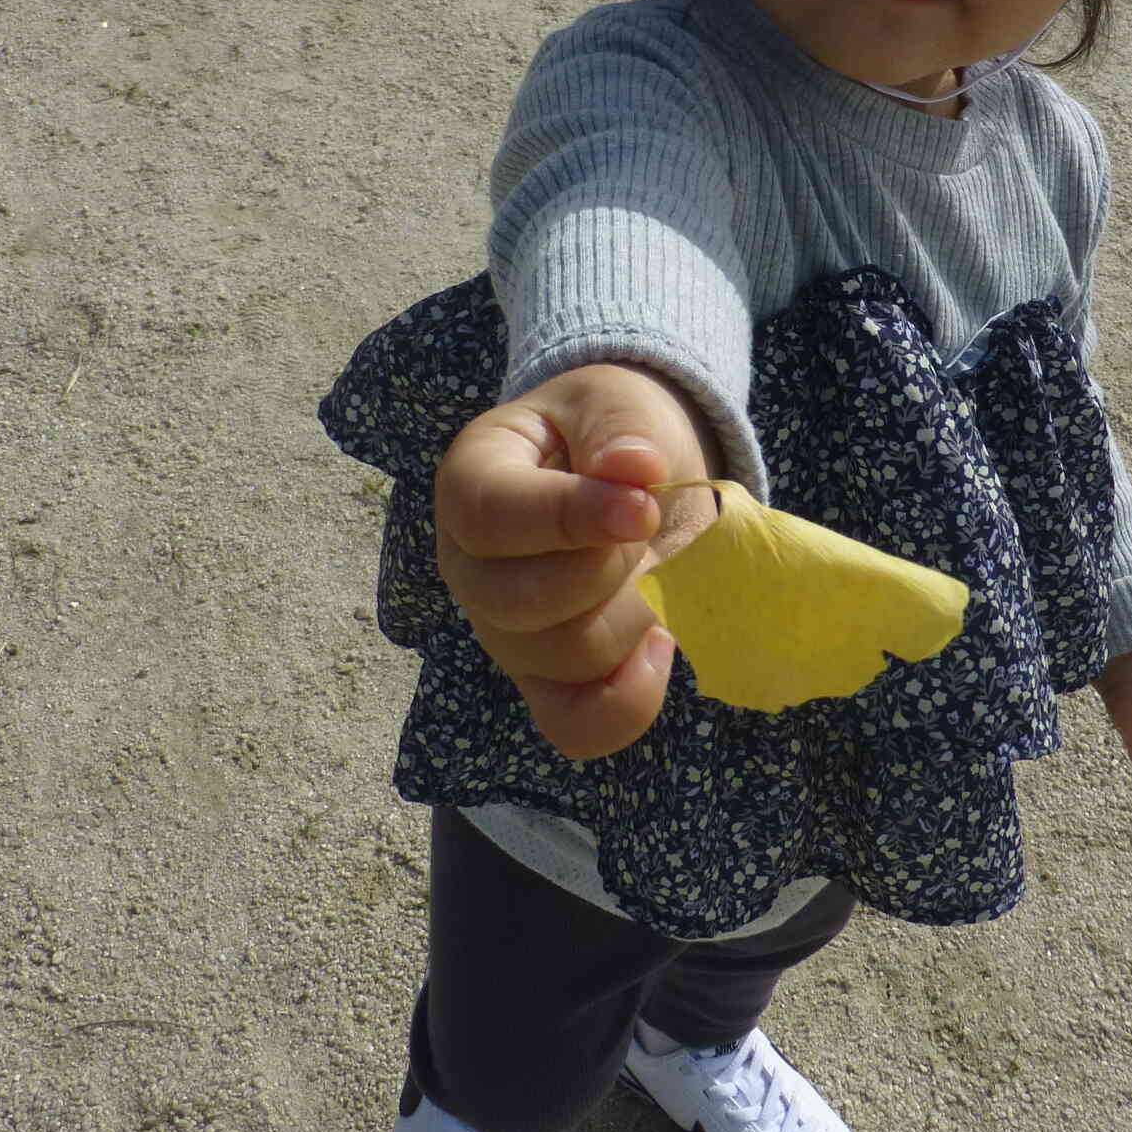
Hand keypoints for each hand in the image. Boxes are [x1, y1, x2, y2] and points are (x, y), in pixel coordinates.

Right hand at [434, 365, 722, 760]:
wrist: (625, 473)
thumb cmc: (605, 432)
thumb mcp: (614, 404)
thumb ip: (621, 430)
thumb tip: (635, 468)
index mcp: (470, 484)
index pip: (490, 517)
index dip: (568, 517)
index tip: (642, 505)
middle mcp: (470, 568)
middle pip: (520, 603)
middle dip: (608, 570)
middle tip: (648, 527)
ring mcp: (503, 634)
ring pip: (562, 661)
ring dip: (632, 618)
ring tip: (658, 570)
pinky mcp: (546, 683)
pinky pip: (574, 727)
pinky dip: (628, 702)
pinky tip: (661, 647)